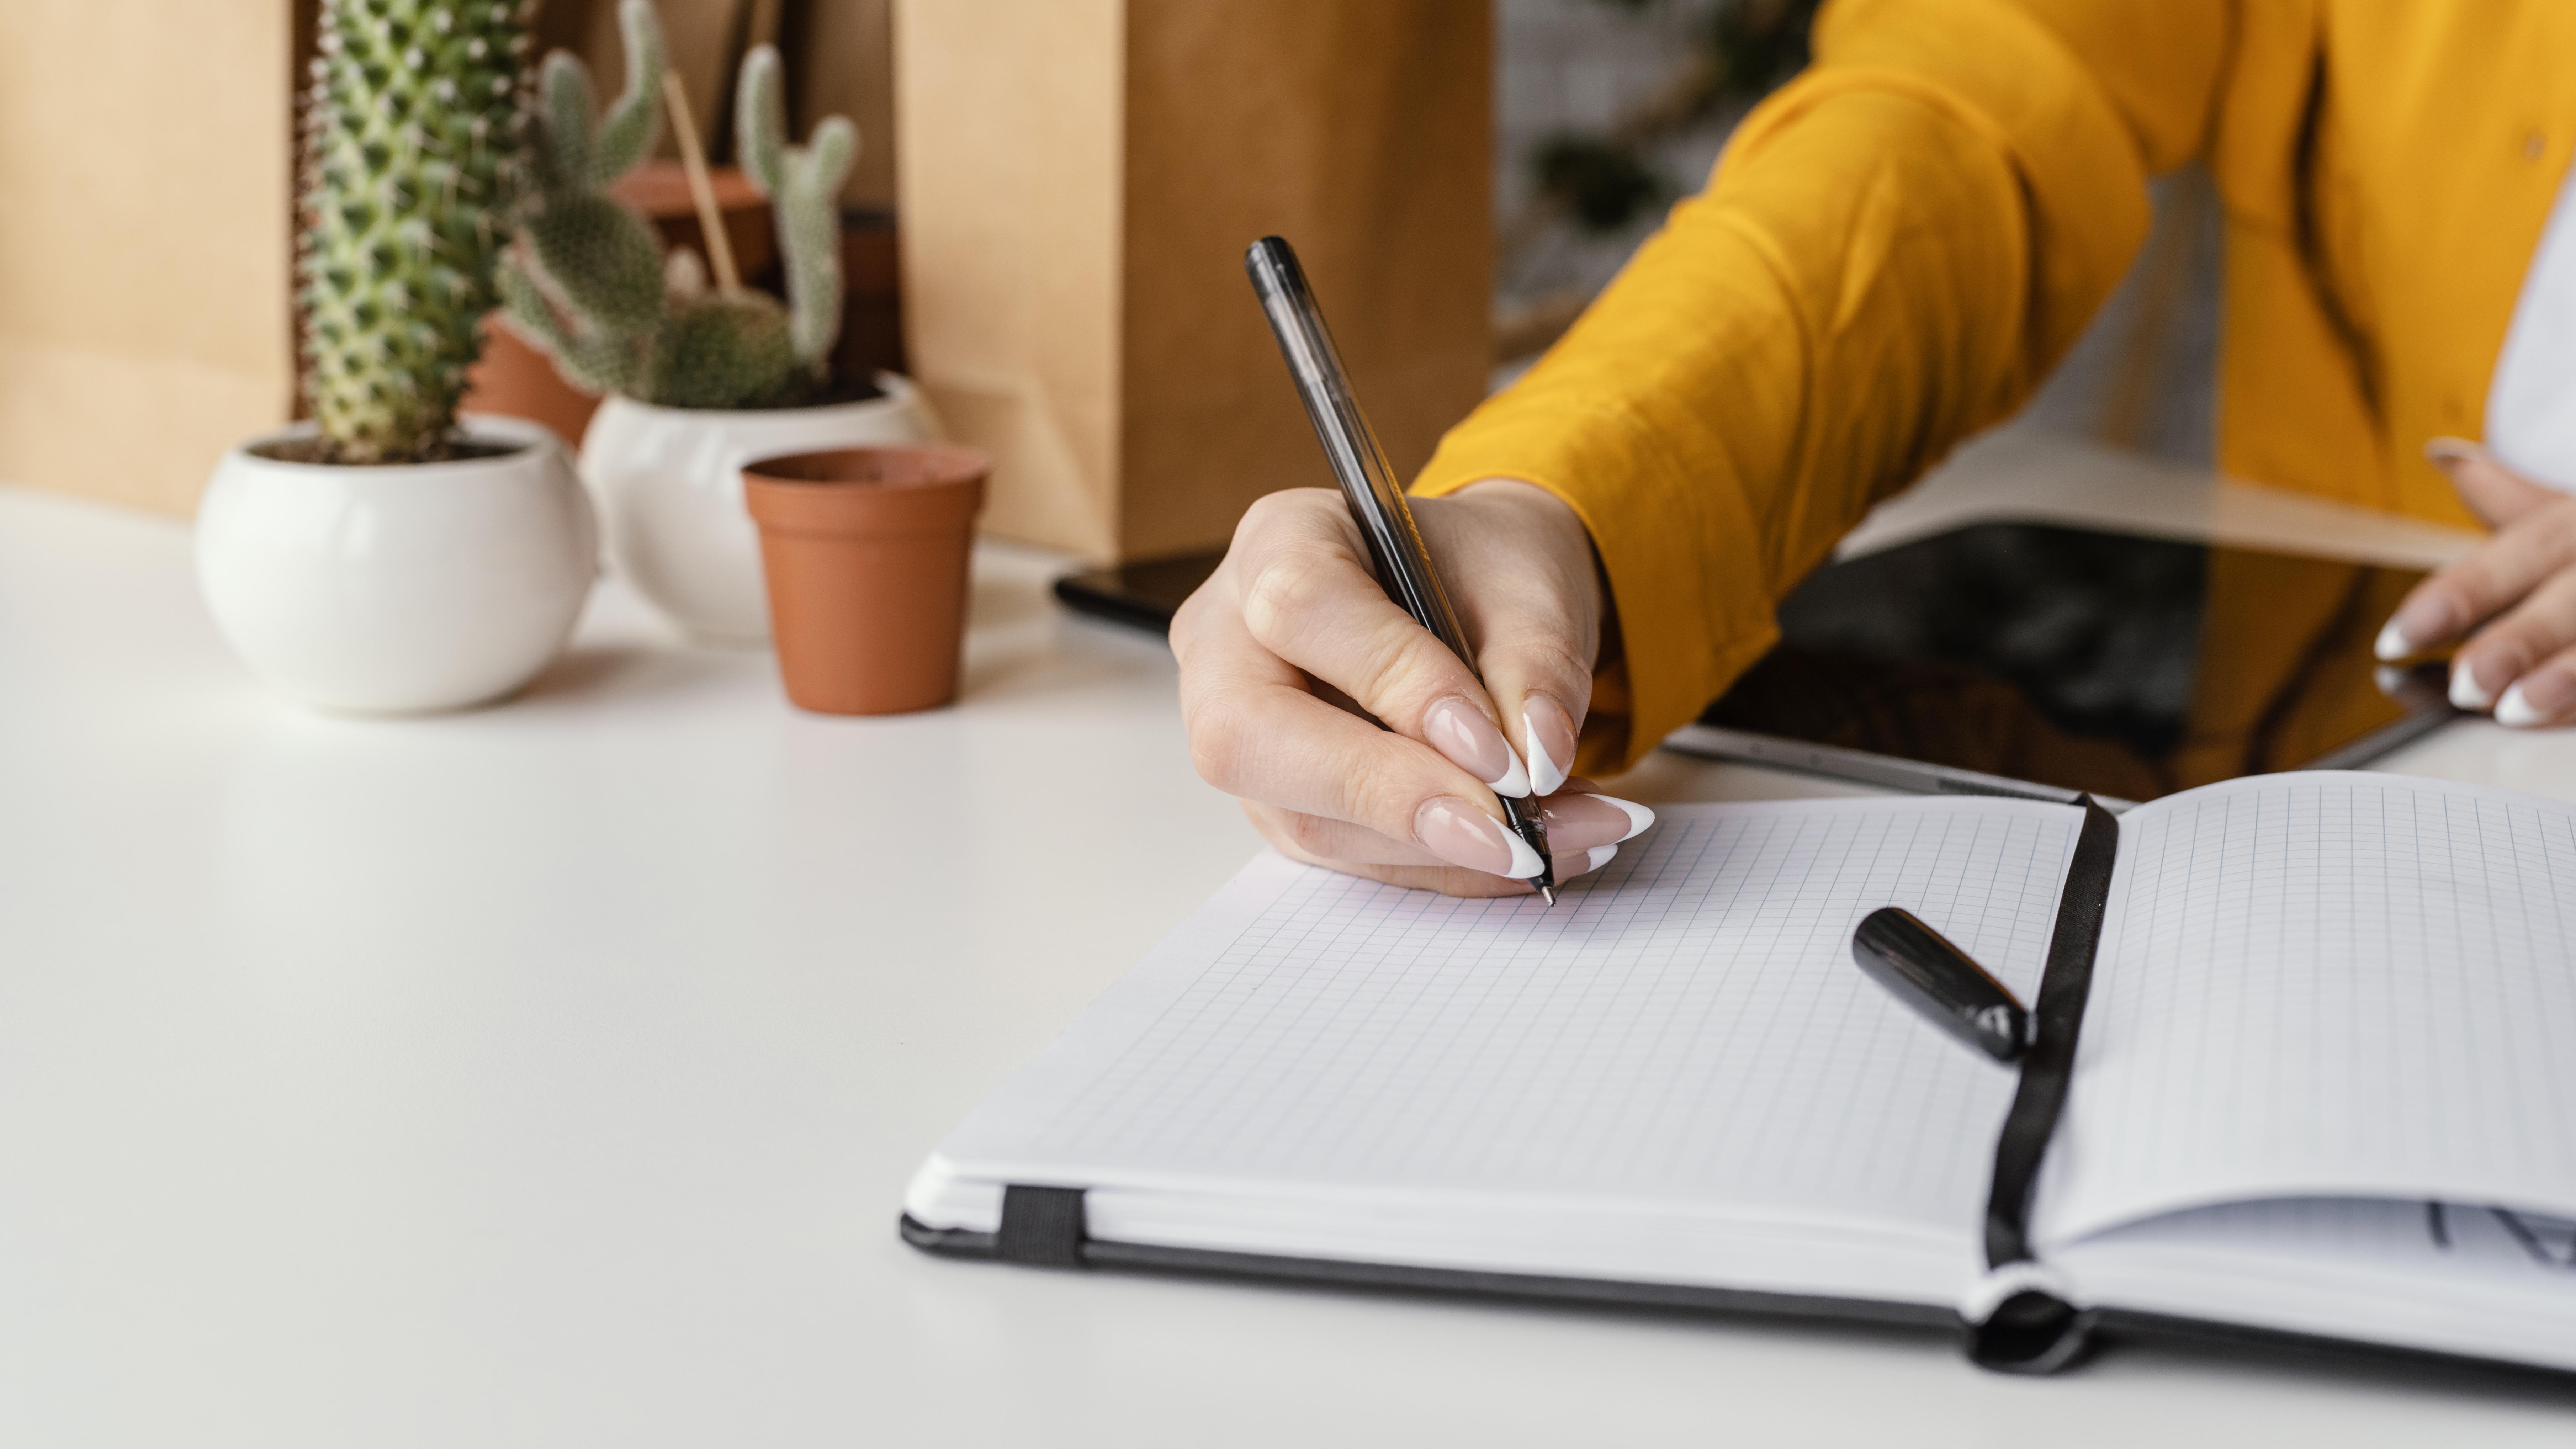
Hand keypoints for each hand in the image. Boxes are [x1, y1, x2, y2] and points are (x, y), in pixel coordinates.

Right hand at [1172, 480, 1654, 895]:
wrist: (1473, 597)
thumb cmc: (1481, 571)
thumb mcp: (1529, 584)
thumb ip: (1535, 663)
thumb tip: (1538, 760)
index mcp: (1277, 540)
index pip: (1301, 609)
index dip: (1396, 684)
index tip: (1502, 749)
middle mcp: (1228, 641)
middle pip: (1248, 735)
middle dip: (1389, 798)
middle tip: (1512, 836)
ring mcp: (1243, 734)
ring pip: (1309, 820)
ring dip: (1448, 849)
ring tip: (1566, 837)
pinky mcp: (1282, 805)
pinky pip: (1353, 859)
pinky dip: (1453, 865)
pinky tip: (1535, 851)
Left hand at [2377, 438, 2575, 725]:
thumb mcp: (2574, 506)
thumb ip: (2512, 497)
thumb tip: (2443, 454)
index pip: (2518, 551)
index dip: (2456, 595)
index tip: (2393, 639)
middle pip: (2571, 595)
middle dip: (2517, 639)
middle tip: (2463, 683)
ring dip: (2567, 677)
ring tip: (2515, 709)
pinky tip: (2569, 720)